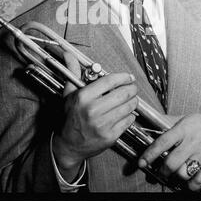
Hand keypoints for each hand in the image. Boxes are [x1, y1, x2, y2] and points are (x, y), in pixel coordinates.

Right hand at [53, 52, 137, 175]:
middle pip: (124, 93)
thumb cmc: (70, 117)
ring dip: (133, 101)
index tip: (128, 77)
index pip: (110, 81)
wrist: (69, 145)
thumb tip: (68, 54)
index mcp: (83, 97)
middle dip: (132, 88)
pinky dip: (130, 115)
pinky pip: (129, 121)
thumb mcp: (69, 93)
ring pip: (129, 107)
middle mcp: (93, 110)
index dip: (123, 77)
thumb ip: (73, 72)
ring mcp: (103, 124)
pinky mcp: (111, 136)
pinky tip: (124, 113)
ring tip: (129, 99)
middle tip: (132, 87)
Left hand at [138, 112, 200, 190]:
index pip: (162, 142)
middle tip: (161, 171)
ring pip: (182, 173)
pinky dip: (190, 185)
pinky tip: (189, 181)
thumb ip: (170, 125)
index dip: (150, 154)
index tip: (142, 162)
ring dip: (176, 177)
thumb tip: (152, 125)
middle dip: (162, 170)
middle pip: (170, 162)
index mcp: (183, 129)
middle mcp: (192, 142)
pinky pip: (197, 181)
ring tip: (175, 175)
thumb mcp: (187, 119)